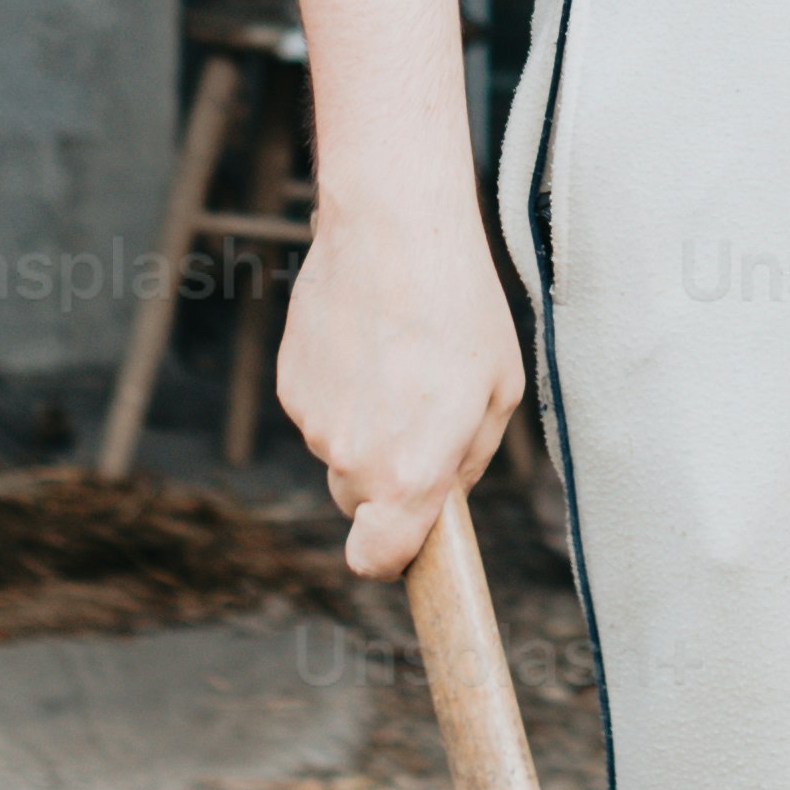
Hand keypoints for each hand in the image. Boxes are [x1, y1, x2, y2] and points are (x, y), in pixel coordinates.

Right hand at [274, 195, 524, 579]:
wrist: (392, 229)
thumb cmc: (460, 307)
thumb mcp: (499, 389)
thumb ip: (471, 459)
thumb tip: (444, 496)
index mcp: (409, 474)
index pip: (377, 561)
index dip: (390, 559)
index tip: (404, 544)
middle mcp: (352, 459)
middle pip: (362, 502)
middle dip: (389, 478)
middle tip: (424, 412)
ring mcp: (313, 422)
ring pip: (341, 449)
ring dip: (367, 422)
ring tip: (400, 355)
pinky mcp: (289, 384)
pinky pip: (319, 408)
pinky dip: (341, 388)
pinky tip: (368, 339)